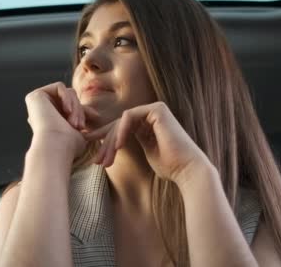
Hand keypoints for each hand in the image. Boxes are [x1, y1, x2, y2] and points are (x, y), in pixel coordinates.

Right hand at [25, 82, 98, 161]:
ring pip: (67, 93)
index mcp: (49, 120)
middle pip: (70, 99)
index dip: (83, 110)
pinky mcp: (35, 96)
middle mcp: (41, 111)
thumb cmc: (69, 147)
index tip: (96, 116)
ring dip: (75, 106)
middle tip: (80, 126)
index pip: (70, 107)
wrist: (56, 147)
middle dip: (79, 110)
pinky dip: (68, 97)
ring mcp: (37, 103)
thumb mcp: (80, 131)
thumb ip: (82, 120)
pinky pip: (59, 87)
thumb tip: (94, 113)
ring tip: (75, 123)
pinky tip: (67, 111)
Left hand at [85, 102, 210, 183]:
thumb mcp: (146, 152)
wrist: (187, 170)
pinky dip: (122, 130)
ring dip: (112, 141)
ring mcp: (155, 109)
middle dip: (106, 144)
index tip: (93, 154)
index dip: (105, 140)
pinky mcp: (157, 110)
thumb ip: (133, 143)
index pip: (121, 128)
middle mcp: (151, 114)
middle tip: (97, 161)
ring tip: (106, 159)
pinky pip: (130, 116)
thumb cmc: (170, 166)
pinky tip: (120, 146)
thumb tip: (111, 143)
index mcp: (148, 124)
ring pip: (122, 122)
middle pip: (119, 125)